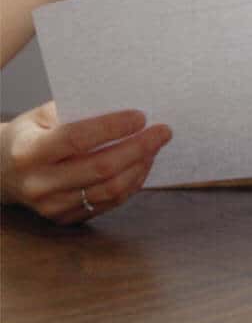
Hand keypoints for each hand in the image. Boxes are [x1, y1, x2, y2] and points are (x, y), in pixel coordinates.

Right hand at [0, 100, 170, 224]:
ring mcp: (51, 206)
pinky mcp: (64, 219)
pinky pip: (109, 203)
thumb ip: (78, 110)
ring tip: (155, 146)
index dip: (112, 127)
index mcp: (29, 151)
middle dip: (140, 147)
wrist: (2, 171)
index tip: (141, 116)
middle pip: (101, 168)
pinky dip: (132, 182)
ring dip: (141, 166)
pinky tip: (142, 164)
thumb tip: (126, 104)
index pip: (77, 138)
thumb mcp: (42, 114)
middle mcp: (38, 183)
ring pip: (110, 189)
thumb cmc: (30, 134)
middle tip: (163, 131)